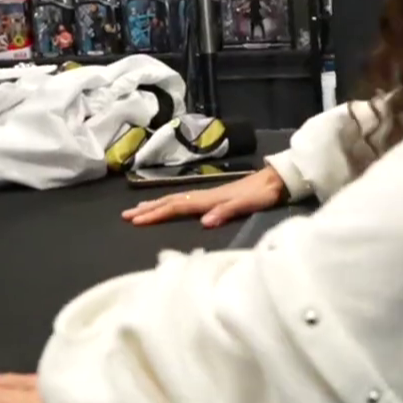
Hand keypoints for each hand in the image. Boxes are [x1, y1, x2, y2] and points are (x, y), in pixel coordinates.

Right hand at [122, 164, 287, 227]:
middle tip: (126, 215)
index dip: (156, 213)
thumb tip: (203, 222)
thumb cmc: (263, 194)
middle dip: (148, 209)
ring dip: (156, 205)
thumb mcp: (247, 205)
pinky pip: (184, 200)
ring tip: (138, 210)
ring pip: (176, 199)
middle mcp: (205, 196)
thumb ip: (226, 212)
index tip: (136, 220)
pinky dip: (170, 203)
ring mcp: (209, 195)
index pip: (177, 206)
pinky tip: (168, 205)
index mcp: (209, 199)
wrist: (277, 180)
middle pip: (171, 201)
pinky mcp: (215, 197)